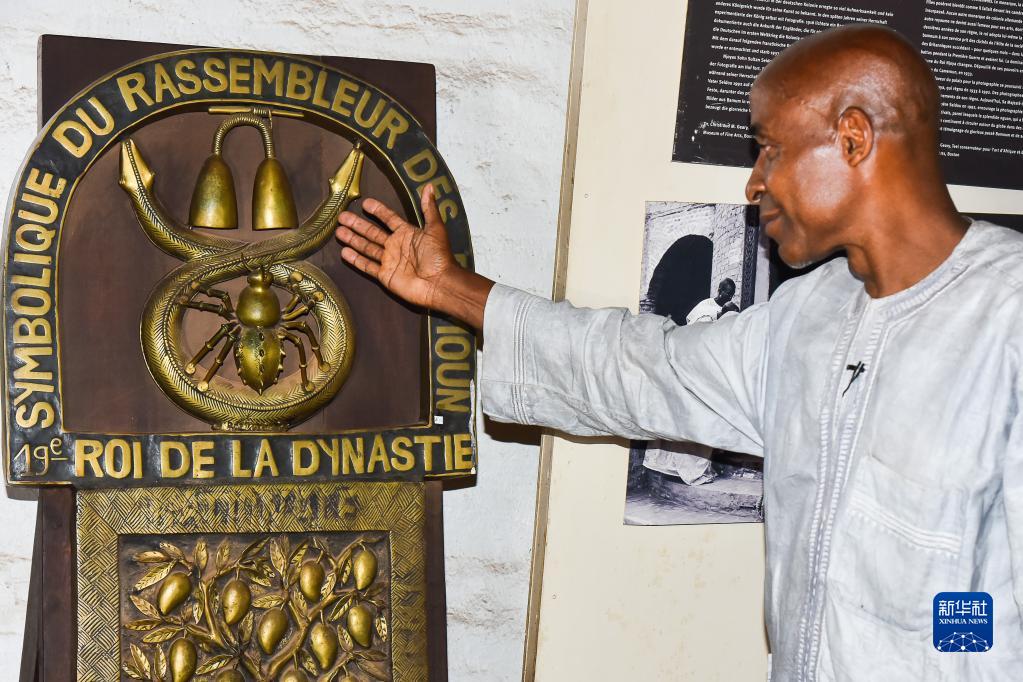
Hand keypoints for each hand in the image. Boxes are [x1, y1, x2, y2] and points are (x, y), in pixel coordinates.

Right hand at [335, 184, 492, 328]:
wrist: (438, 283)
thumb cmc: (438, 256)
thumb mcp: (435, 228)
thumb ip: (429, 208)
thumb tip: (429, 186)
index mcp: (407, 233)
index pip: (389, 218)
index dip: (378, 211)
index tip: (365, 203)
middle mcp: (395, 246)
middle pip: (372, 232)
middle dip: (358, 225)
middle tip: (342, 216)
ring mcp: (389, 261)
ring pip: (367, 247)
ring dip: (353, 239)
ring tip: (338, 231)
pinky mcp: (385, 275)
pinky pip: (367, 266)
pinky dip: (356, 260)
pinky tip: (344, 252)